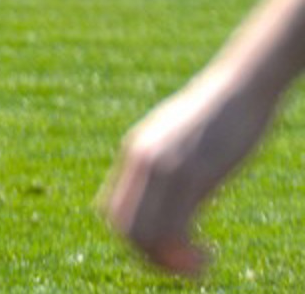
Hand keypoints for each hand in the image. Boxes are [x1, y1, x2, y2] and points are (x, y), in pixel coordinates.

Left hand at [100, 74, 281, 275]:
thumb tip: (169, 192)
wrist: (240, 87)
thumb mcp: (180, 140)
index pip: (113, 211)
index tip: (163, 250)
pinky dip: (185, 254)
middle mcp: (143, 161)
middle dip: (147, 256)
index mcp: (136, 153)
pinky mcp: (195, 174)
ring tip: (197, 265)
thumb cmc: (218, 115)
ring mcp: (167, 167)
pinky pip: (176, 228)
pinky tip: (208, 254)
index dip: (132, 240)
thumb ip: (165, 164)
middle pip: (123, 227)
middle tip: (180, 266)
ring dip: (167, 261)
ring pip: (146, 233)